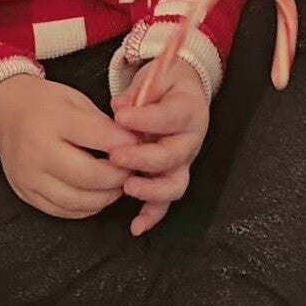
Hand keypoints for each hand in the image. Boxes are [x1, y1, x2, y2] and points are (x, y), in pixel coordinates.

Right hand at [0, 75, 128, 219]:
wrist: (4, 113)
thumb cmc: (45, 103)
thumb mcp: (75, 100)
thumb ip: (101, 124)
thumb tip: (133, 145)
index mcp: (53, 120)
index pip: (98, 137)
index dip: (126, 144)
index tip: (141, 145)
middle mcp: (38, 151)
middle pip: (89, 176)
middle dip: (118, 177)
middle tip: (133, 171)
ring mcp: (29, 177)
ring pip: (77, 201)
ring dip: (105, 197)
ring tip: (118, 185)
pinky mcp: (25, 194)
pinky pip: (62, 211)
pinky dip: (85, 208)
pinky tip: (97, 196)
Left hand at [109, 59, 210, 235]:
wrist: (183, 91)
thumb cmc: (165, 83)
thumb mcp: (155, 77)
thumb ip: (137, 93)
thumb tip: (119, 108)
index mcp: (189, 109)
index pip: (169, 116)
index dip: (144, 119)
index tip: (119, 116)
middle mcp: (190, 140)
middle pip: (171, 156)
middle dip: (142, 159)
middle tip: (116, 156)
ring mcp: (184, 162)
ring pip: (174, 185)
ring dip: (150, 189)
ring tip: (126, 187)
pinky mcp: (173, 178)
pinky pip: (165, 202)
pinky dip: (152, 215)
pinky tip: (136, 227)